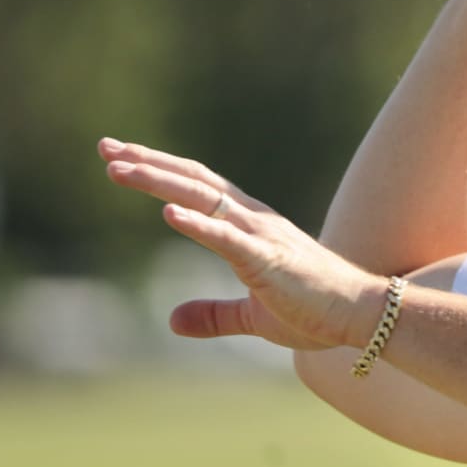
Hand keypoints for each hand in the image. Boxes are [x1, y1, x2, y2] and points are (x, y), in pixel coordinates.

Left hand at [98, 138, 382, 350]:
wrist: (360, 313)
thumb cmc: (315, 310)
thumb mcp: (253, 317)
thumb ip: (214, 315)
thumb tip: (172, 319)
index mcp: (250, 227)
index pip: (198, 188)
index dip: (160, 170)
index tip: (120, 158)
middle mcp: (253, 220)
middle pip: (194, 181)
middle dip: (148, 163)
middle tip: (106, 147)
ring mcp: (261, 236)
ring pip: (203, 199)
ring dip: (159, 182)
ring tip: (120, 169)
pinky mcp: (269, 260)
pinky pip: (227, 239)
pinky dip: (197, 224)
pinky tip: (167, 214)